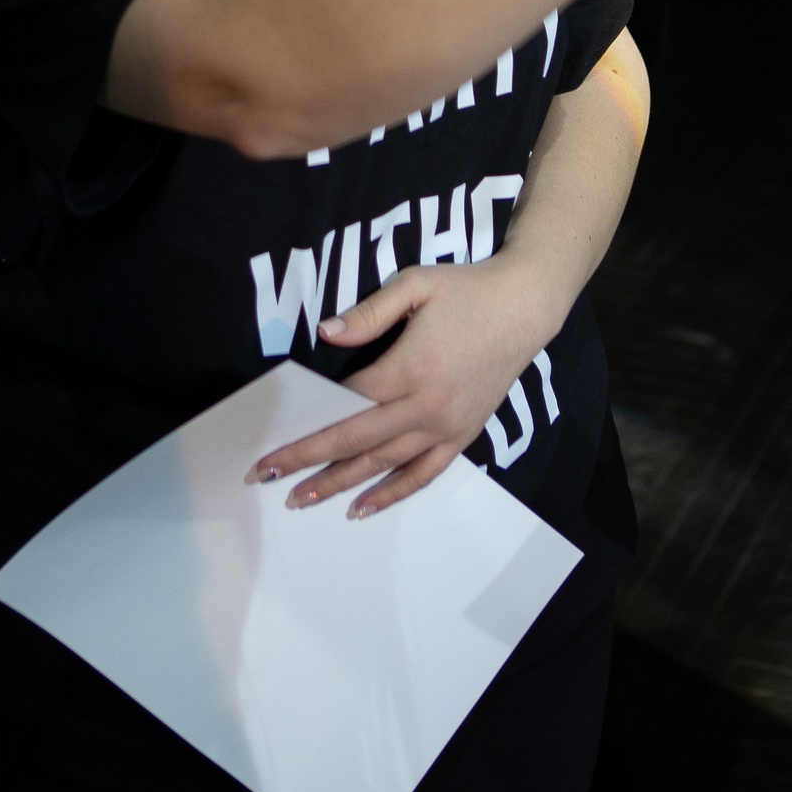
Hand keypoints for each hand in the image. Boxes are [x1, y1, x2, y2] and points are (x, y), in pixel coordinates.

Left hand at [242, 262, 546, 519]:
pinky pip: (423, 474)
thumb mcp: (415, 284)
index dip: (310, 420)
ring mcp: (447, 427)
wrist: (524, 307)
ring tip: (301, 499)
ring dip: (340, 484)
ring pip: (386, 464)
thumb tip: (326, 334)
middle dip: (309, 461)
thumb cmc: (465, 290)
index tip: (275, 437)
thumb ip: (368, 312)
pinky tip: (361, 508)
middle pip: (357, 441)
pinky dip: (392, 494)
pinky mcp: (462, 436)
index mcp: (411, 367)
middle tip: (267, 478)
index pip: (348, 403)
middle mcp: (428, 406)